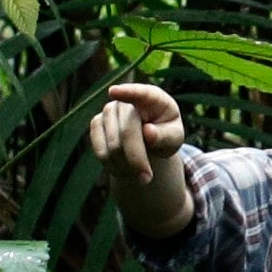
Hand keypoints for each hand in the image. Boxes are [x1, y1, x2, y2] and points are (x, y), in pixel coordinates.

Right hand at [87, 79, 191, 236]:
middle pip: (127, 132)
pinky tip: (125, 169)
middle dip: (137, 158)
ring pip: (113, 145)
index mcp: (153, 98)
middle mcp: (127, 100)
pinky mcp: (96, 124)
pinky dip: (113, 166)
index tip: (114, 92)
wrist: (149, 141)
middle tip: (147, 178)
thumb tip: (148, 132)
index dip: (127, 92)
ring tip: (140, 172)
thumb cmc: (165, 135)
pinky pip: (101, 151)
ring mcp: (109, 110)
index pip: (140, 93)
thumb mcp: (174, 138)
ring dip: (127, 165)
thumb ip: (166, 135)